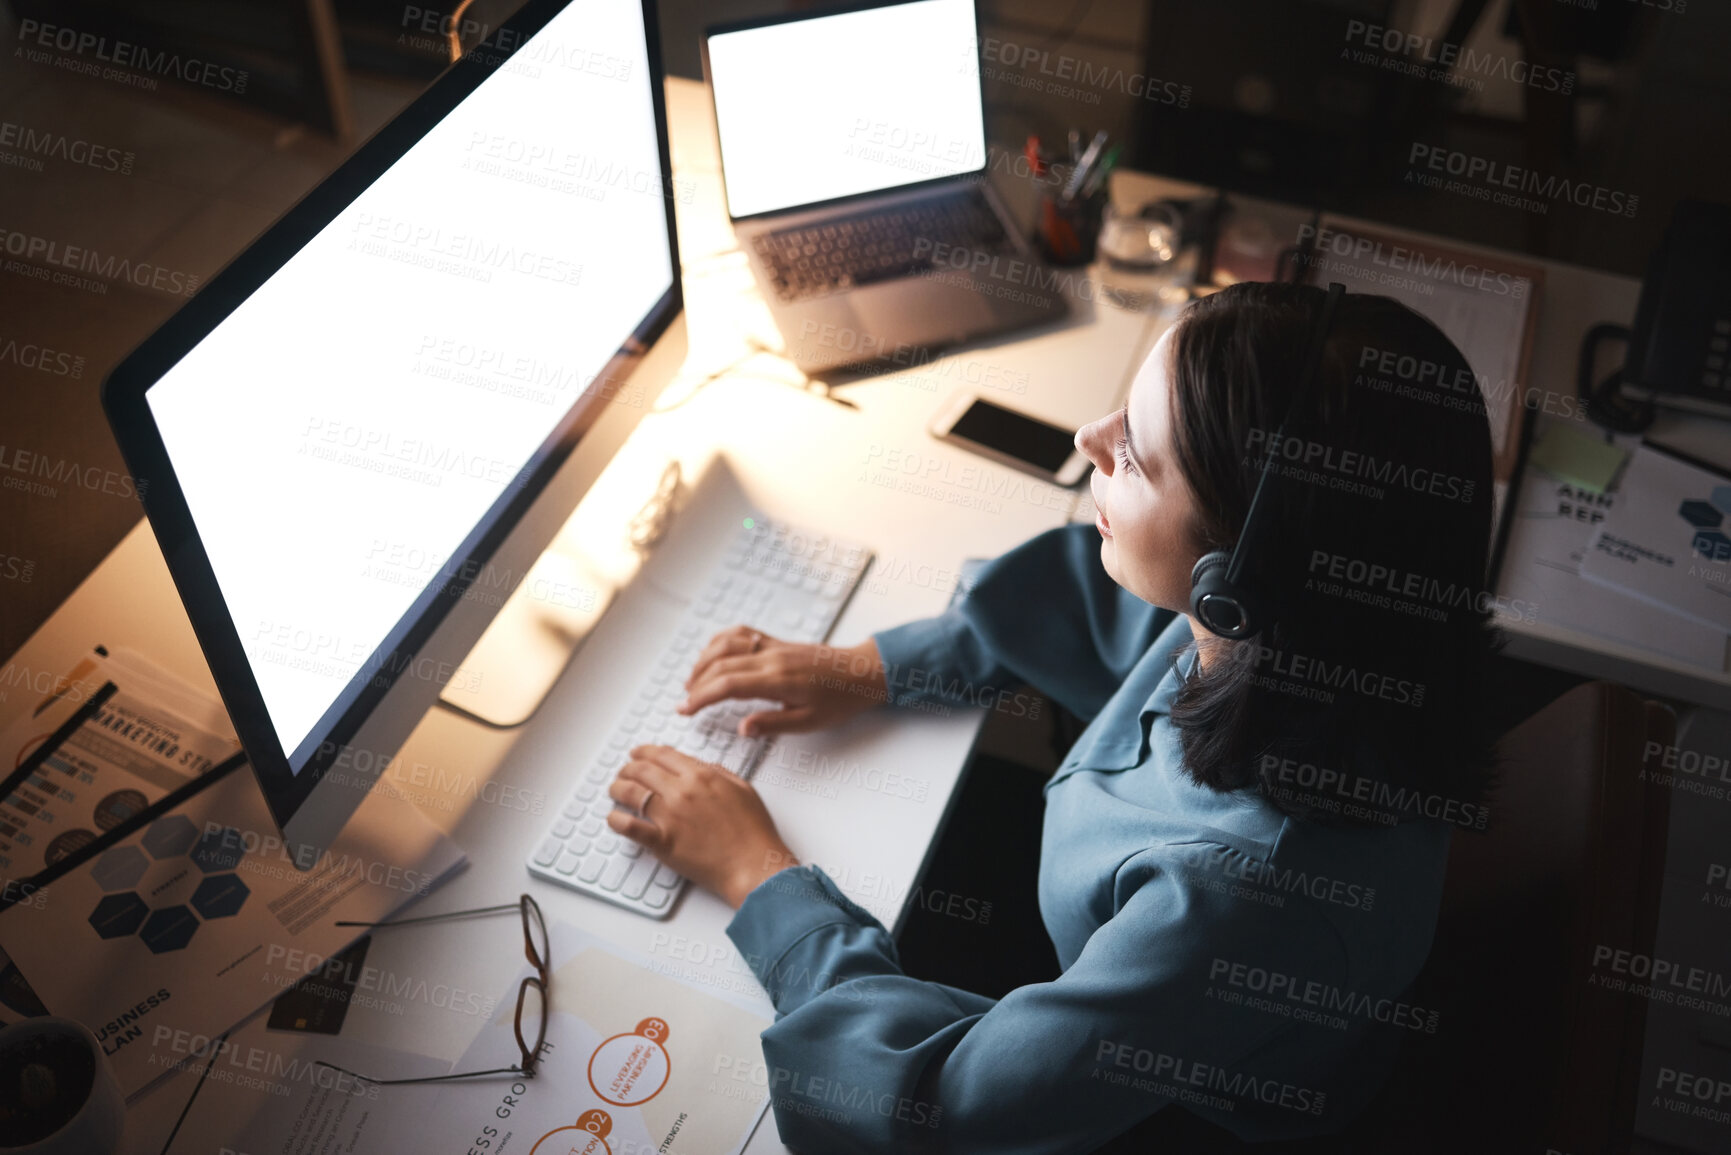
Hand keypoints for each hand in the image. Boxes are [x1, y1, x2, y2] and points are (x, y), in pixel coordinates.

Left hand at [607, 745, 797, 907]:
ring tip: (614, 789)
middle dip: (628, 767)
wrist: (754, 865)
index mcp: (702, 776)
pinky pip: (629, 827)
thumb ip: (720, 773)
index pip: (663, 755)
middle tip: (623, 771)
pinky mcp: (662, 842)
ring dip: (617, 788)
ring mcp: (670, 816)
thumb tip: (701, 766)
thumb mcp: (743, 789)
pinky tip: (613, 818)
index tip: (637, 753)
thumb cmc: (754, 832)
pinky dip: (616, 820)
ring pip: (631, 793)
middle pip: (642, 770)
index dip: (645, 751)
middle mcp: (682, 791)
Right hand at [680, 626, 888, 736]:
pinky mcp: (777, 641)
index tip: (685, 710)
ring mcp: (773, 645)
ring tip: (691, 682)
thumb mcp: (810, 721)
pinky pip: (741, 633)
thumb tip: (742, 728)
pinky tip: (712, 654)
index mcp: (778, 679)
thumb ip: (773, 724)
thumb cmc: (841, 699)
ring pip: (726, 644)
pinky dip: (720, 641)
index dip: (701, 697)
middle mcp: (772, 657)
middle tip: (683, 703)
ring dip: (703, 661)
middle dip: (696, 684)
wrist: (863, 672)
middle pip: (720, 664)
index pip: (728, 684)